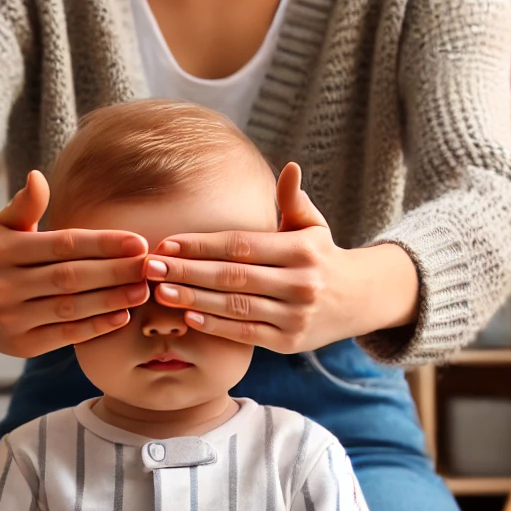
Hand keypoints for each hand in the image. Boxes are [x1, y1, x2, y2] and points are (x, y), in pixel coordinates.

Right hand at [0, 170, 150, 355]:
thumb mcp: (3, 227)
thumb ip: (24, 205)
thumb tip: (37, 177)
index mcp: (3, 250)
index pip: (62, 245)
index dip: (103, 243)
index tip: (137, 242)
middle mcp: (4, 284)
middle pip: (70, 277)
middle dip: (114, 272)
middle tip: (148, 267)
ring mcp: (11, 317)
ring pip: (70, 307)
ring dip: (111, 300)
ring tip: (142, 291)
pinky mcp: (22, 344)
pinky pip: (66, 335)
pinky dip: (96, 327)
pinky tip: (123, 316)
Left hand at [142, 162, 418, 350]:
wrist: (358, 301)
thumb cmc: (322, 257)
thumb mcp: (313, 226)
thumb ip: (294, 201)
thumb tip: (290, 168)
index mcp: (302, 250)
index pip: (241, 245)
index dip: (202, 244)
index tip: (168, 243)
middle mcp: (300, 283)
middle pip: (233, 276)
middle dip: (188, 271)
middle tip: (152, 267)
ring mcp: (295, 315)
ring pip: (236, 306)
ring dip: (195, 299)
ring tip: (162, 292)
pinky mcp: (289, 342)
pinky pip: (246, 333)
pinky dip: (217, 326)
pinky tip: (189, 317)